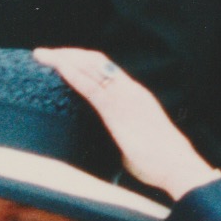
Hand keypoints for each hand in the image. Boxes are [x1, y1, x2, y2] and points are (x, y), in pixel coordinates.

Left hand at [32, 48, 212, 202]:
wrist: (177, 167)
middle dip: (67, 53)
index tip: (61, 59)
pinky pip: (92, 87)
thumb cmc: (158, 162)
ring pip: (91, 67)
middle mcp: (129, 90)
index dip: (81, 60)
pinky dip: (73, 74)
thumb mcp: (133, 143)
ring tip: (42, 55)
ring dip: (64, 58)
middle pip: (94, 60)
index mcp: (133, 95)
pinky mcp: (118, 111)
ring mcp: (125, 97)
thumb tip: (109, 148)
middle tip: (44, 53)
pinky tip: (58, 67)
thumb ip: (120, 137)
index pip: (104, 68)